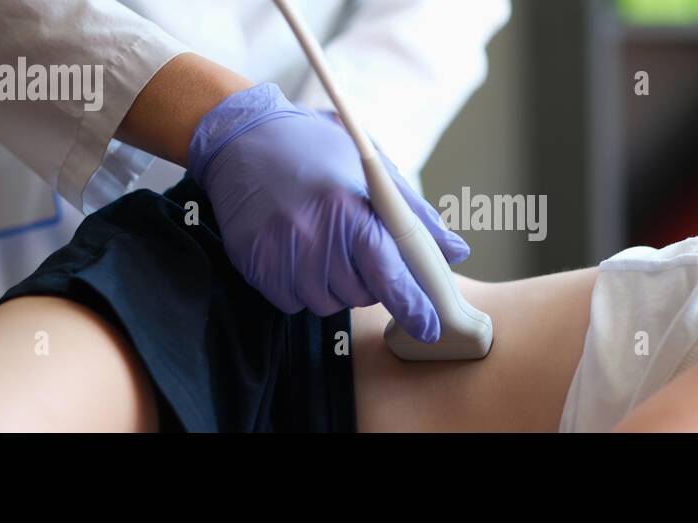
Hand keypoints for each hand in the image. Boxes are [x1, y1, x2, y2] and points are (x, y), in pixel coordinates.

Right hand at [188, 83, 468, 342]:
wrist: (243, 138)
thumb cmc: (315, 147)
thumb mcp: (372, 166)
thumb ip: (415, 214)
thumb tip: (455, 251)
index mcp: (352, 210)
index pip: (391, 276)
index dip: (414, 307)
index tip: (429, 326)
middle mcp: (316, 236)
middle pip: (363, 295)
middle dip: (371, 280)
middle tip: (358, 245)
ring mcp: (282, 254)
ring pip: (328, 303)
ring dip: (336, 286)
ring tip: (326, 243)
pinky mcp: (256, 265)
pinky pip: (293, 302)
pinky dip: (303, 287)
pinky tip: (298, 252)